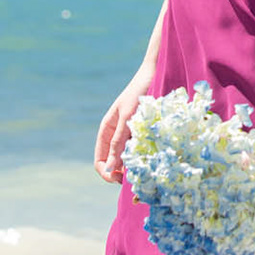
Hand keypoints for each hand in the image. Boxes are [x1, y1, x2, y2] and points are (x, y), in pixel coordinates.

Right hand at [94, 61, 155, 183]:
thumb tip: (109, 169)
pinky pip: (140, 150)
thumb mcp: (127, 117)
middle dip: (121, 173)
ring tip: (146, 168)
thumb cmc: (139, 93)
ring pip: (127, 159)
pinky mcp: (143, 132)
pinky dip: (144, 157)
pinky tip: (153, 157)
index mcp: (106, 131)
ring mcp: (130, 134)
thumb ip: (118, 141)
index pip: (100, 160)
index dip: (106, 173)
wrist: (155, 74)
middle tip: (136, 177)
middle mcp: (116, 135)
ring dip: (134, 166)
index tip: (119, 179)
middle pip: (113, 163)